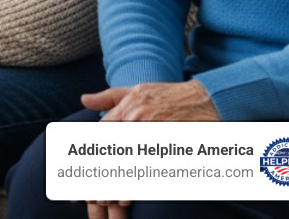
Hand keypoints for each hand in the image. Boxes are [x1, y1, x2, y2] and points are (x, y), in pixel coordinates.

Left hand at [76, 80, 216, 216]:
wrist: (208, 99)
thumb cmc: (169, 95)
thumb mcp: (136, 90)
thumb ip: (109, 97)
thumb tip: (84, 100)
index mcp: (128, 109)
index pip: (100, 132)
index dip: (89, 151)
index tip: (81, 166)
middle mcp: (139, 123)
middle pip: (112, 151)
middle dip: (100, 171)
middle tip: (90, 190)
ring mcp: (156, 137)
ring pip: (129, 165)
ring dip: (116, 183)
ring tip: (106, 198)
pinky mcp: (171, 151)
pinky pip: (151, 172)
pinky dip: (139, 185)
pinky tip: (129, 197)